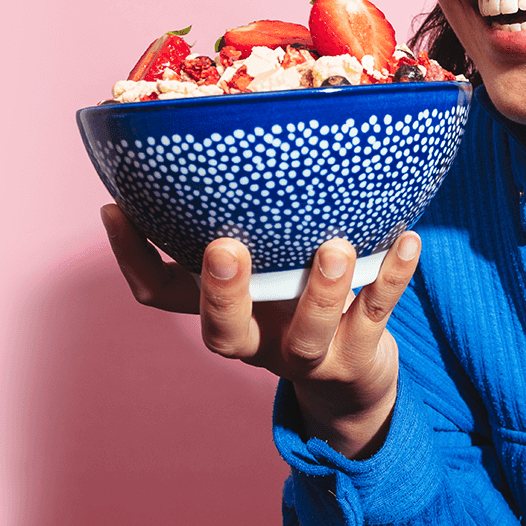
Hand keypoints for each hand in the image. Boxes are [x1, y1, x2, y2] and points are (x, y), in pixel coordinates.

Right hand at [100, 204, 418, 458]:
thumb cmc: (302, 305)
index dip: (133, 258)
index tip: (118, 207)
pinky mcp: (359, 355)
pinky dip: (393, 278)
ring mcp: (311, 354)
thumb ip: (257, 225)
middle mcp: (261, 341)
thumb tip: (241, 139)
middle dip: (222, 294)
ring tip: (334, 248)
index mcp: (229, 315)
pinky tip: (408, 239)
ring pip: (309, 334)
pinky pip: (378, 315)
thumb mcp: (270, 270)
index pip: (163, 295)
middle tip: (224, 248)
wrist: (354, 386)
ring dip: (321, 292)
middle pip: (224, 334)